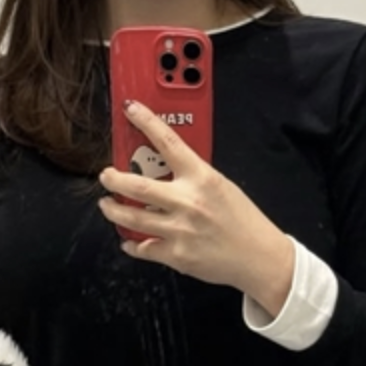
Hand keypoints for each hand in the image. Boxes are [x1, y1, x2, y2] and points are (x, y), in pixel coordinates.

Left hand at [97, 100, 293, 316]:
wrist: (259, 256)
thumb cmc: (244, 220)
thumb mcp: (221, 186)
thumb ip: (193, 176)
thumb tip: (164, 167)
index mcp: (202, 178)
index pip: (169, 142)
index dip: (146, 122)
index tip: (131, 109)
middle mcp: (188, 202)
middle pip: (137, 186)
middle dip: (114, 179)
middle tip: (106, 175)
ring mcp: (180, 230)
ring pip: (132, 219)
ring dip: (113, 211)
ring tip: (107, 204)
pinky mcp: (176, 255)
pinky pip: (143, 248)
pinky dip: (132, 244)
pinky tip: (129, 240)